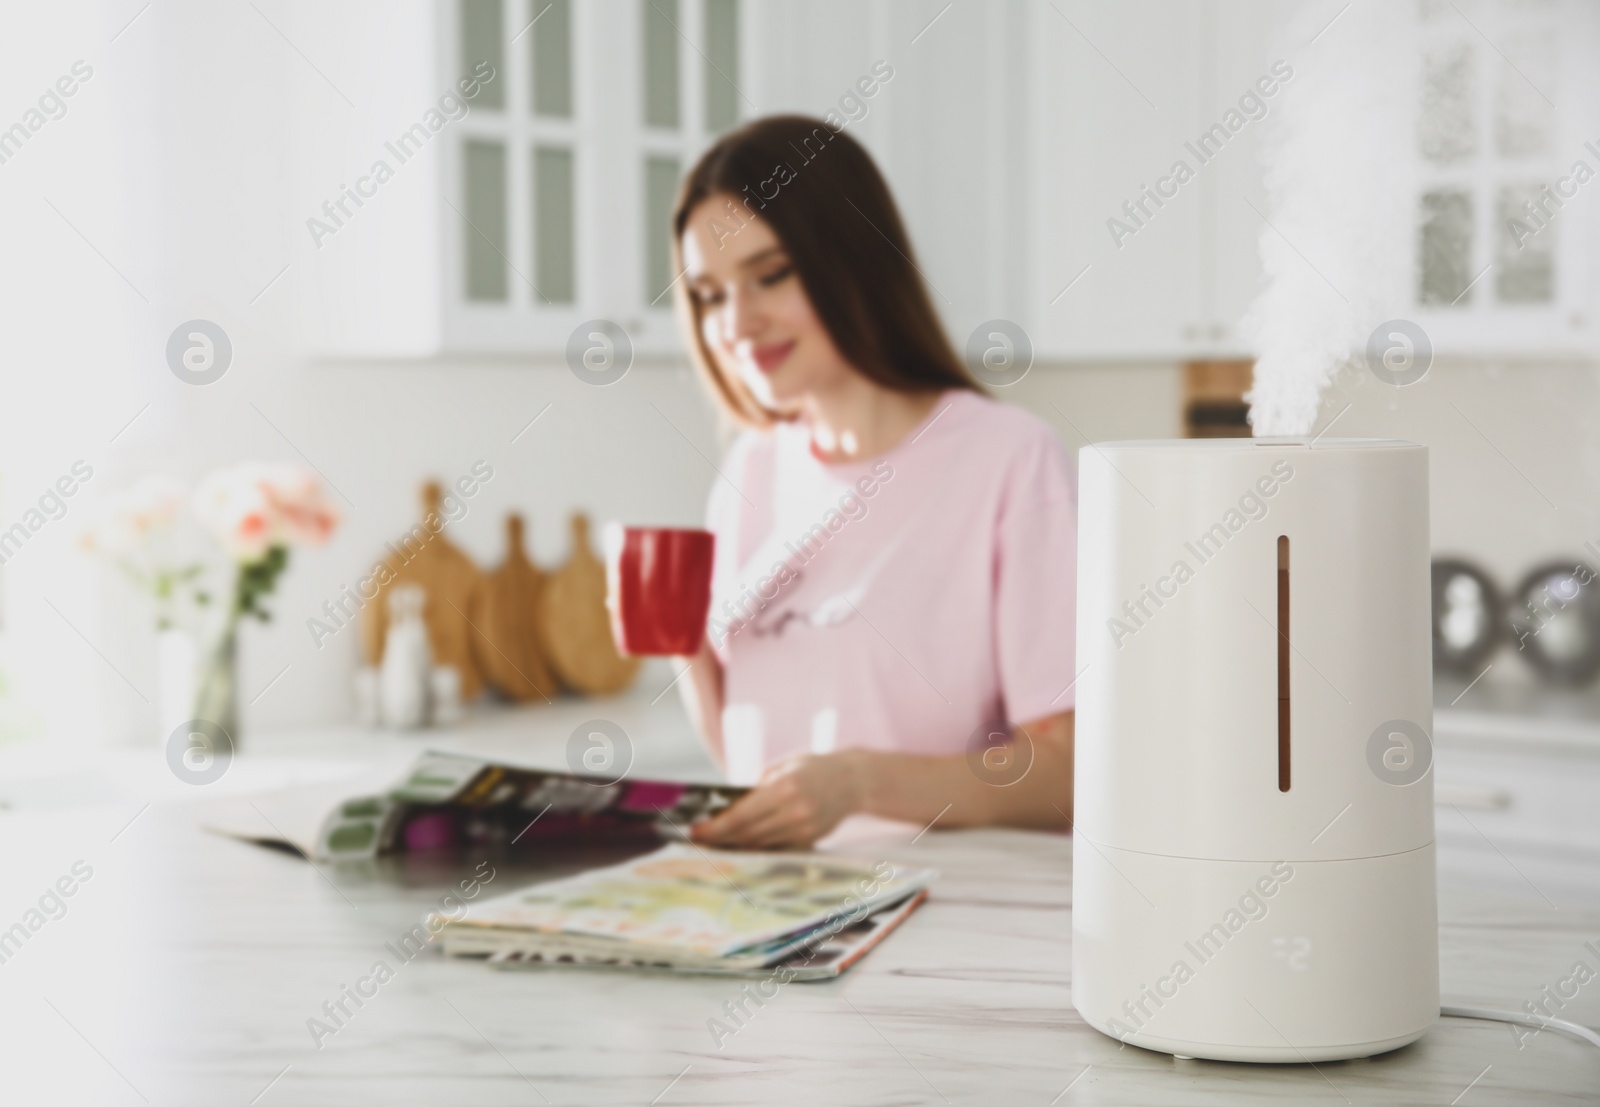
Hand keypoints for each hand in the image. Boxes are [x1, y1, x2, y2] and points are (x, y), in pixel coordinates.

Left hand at [691, 751, 868, 849]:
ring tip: (715, 842)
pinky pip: (775, 847)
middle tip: (699, 839)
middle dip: (720, 838)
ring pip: (760, 844)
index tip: (696, 831)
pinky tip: (741, 843)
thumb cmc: (812, 768)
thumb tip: (725, 808)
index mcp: (785, 787)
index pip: (741, 816)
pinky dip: (756, 846)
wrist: (852, 781)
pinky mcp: (810, 840)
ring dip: (735, 845)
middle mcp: (795, 811)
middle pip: (747, 834)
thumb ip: (756, 788)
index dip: (715, 828)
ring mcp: (804, 829)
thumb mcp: (781, 767)